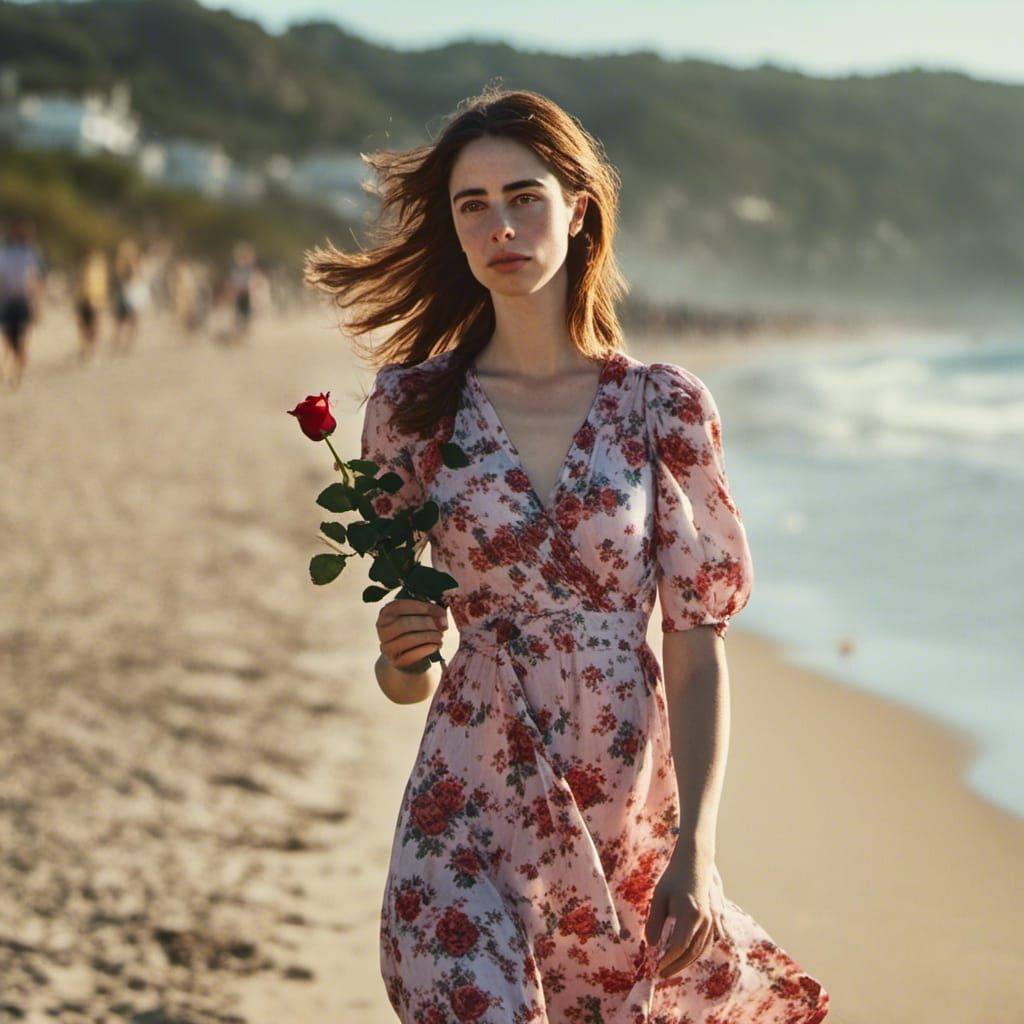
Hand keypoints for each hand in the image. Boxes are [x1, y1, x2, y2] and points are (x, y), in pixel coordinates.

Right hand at [377, 598, 446, 671]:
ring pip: (407, 640)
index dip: (423, 608)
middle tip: (441, 626)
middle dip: (427, 624)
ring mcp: (387, 647)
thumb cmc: (415, 629)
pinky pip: (410, 656)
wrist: (409, 652)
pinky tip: (436, 645)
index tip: (440, 612)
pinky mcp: (395, 661)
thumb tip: (442, 620)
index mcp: (387, 612)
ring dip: (428, 637)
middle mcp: (382, 629)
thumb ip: (430, 612)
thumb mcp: (419, 615)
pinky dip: (426, 649)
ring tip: (439, 636)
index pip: (401, 606)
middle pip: (403, 624)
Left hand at [645, 854, 725, 979]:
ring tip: (669, 968)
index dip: (667, 960)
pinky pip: (706, 944)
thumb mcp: (659, 897)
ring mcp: (711, 921)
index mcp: (690, 914)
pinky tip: (683, 958)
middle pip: (691, 953)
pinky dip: (695, 954)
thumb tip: (652, 946)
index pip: (679, 946)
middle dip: (675, 966)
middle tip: (660, 974)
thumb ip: (655, 922)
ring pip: (700, 951)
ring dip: (685, 963)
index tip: (655, 967)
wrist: (694, 863)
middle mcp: (704, 920)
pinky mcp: (713, 921)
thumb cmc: (673, 878)